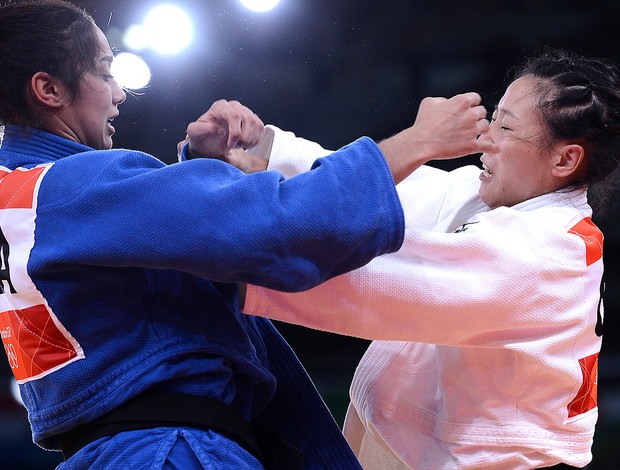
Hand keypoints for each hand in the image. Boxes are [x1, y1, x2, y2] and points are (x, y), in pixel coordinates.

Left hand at [183, 99, 264, 158]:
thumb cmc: (202, 137)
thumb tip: (218, 129)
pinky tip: (245, 144)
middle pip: (248, 120)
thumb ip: (201, 129)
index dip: (235, 132)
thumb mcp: (194, 133)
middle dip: (243, 137)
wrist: (208, 144)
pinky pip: (260, 129)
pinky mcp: (252, 121)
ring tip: (239, 145)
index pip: (234, 115)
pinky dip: (255, 140)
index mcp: (220, 107)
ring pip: (256, 124)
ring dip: (250, 139)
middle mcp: (234, 107)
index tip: (230, 144)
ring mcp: (245, 113)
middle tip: (234, 146)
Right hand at [379, 92, 498, 183]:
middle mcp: (470, 114)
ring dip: (480, 129)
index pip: (475, 98)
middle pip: (482, 112)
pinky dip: (492, 147)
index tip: (467, 109)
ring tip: (474, 133)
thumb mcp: (429, 102)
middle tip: (468, 122)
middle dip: (476, 116)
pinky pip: (488, 146)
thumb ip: (442, 100)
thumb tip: (446, 103)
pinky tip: (495, 148)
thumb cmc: (424, 124)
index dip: (471, 104)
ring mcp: (473, 130)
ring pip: (486, 127)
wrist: (421, 143)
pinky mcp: (472, 145)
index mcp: (461, 102)